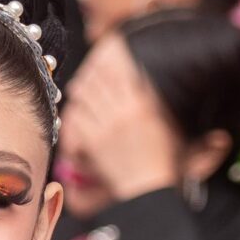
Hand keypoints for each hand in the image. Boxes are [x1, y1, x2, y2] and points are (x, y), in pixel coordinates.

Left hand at [59, 36, 183, 203]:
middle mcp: (124, 111)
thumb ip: (154, 100)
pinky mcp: (93, 141)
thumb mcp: (166, 123)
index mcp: (144, 103)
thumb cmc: (162, 159)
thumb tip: (145, 78)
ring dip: (80, 91)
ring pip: (85, 96)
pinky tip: (73, 113)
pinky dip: (72, 113)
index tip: (105, 53)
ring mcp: (107, 125)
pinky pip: (76, 119)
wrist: (148, 186)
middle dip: (91, 73)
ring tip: (78, 88)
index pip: (122, 70)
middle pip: (99, 80)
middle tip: (87, 72)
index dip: (110, 59)